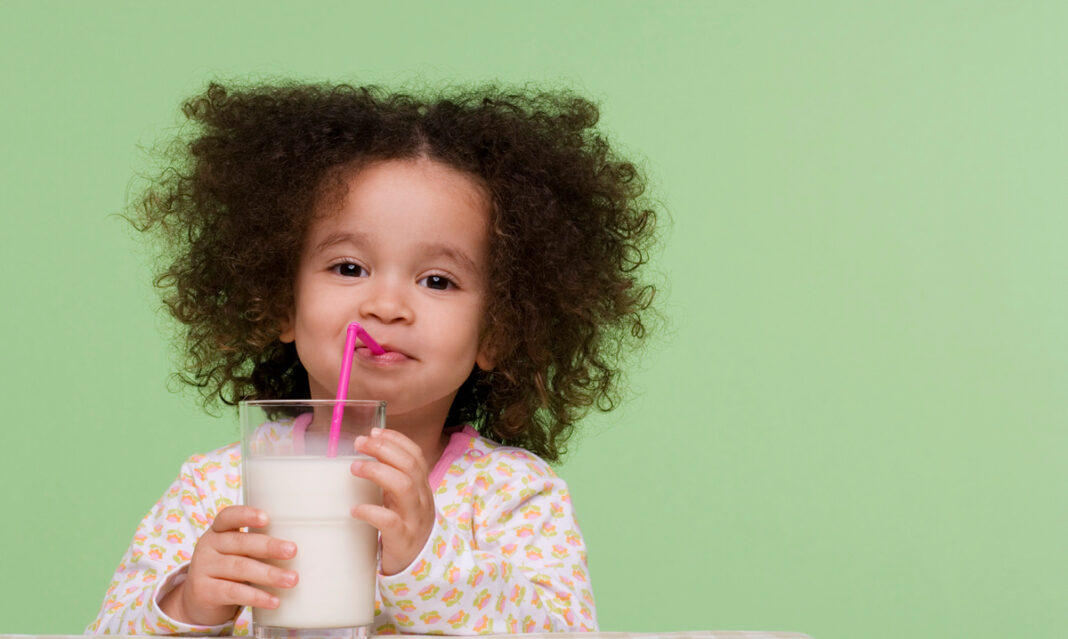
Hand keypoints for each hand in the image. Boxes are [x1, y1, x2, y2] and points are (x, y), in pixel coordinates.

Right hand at [159, 506, 297, 625]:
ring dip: (269, 574)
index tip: (266, 518)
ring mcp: (203, 568)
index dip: (246, 515)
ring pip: (240, 568)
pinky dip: (257, 597)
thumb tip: (298, 548)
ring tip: (292, 579)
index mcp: (219, 530)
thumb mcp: (237, 552)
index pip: (228, 516)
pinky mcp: (204, 591)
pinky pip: (234, 592)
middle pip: (240, 543)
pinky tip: (274, 601)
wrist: (199, 600)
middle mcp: (208, 546)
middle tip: (293, 551)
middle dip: (269, 547)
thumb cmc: (229, 569)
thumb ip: (257, 545)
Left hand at [351, 429, 435, 575]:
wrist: (422, 566)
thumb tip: (365, 454)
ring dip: (378, 472)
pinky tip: (355, 509)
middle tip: (359, 443)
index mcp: (422, 486)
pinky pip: (390, 522)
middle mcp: (422, 499)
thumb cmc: (406, 527)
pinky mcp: (403, 540)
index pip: (416, 455)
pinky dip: (371, 512)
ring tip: (355, 467)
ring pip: (404, 487)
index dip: (396, 439)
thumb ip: (392, 480)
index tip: (374, 432)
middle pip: (409, 465)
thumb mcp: (404, 500)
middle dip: (384, 449)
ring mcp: (414, 519)